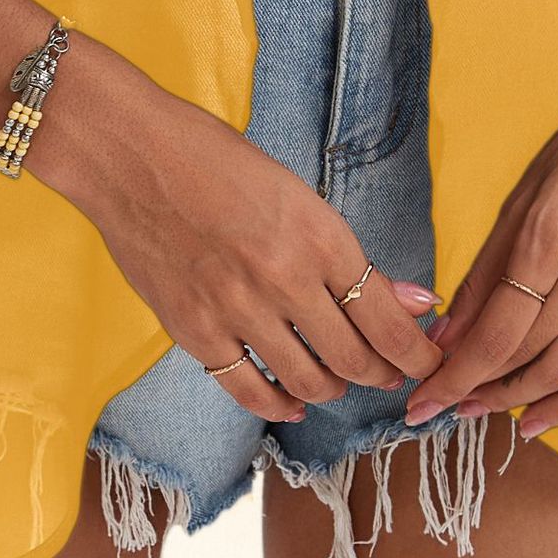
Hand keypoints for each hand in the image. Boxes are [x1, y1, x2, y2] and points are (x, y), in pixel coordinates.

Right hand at [39, 50, 445, 422]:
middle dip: (382, 374)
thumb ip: (349, 256)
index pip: (387, 319)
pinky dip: (278, 404)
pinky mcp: (195, 332)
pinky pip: (250, 391)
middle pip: (355, 359)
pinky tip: (290, 400)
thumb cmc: (215, 158)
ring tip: (340, 380)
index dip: (417, 353)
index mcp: (319, 235)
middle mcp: (285, 279)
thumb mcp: (295, 193)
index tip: (428, 361)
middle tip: (389, 374)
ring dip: (334, 388)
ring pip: (309, 381)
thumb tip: (414, 301)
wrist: (130, 154)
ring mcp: (238, 311)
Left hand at [403, 54, 557, 437]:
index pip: (495, 329)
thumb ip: (486, 268)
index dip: (454, 372)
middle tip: (439, 404)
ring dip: (514, 399)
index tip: (420, 397)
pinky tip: (534, 419)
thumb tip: (447, 334)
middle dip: (474, 386)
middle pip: (525, 353)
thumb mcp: (525, 192)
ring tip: (477, 410)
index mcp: (551, 233)